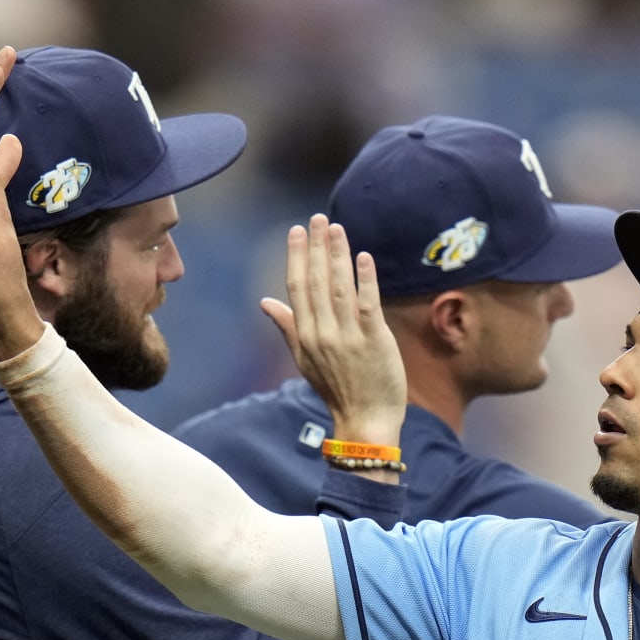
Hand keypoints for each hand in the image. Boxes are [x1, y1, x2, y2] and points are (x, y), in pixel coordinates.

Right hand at [260, 214, 406, 445]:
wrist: (365, 421)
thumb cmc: (337, 390)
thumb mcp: (305, 360)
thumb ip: (287, 327)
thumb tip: (265, 302)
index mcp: (305, 336)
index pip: (296, 287)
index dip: (296, 256)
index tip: (297, 230)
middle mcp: (323, 334)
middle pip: (316, 282)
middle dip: (315, 247)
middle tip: (318, 218)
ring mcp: (348, 338)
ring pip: (339, 289)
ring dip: (337, 255)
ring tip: (337, 228)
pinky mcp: (374, 342)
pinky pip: (368, 305)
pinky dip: (365, 280)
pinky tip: (363, 257)